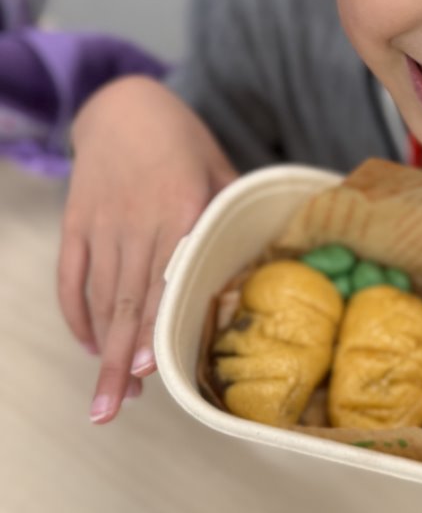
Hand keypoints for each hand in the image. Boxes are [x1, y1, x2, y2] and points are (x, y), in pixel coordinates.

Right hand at [58, 76, 236, 424]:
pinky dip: (78, 316)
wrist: (123, 105)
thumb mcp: (220, 169)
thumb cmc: (184, 142)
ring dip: (103, 349)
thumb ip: (233, 217)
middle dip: (121, 359)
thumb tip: (259, 267)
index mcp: (181, 206)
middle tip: (115, 408)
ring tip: (109, 397)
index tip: (148, 367)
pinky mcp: (76, 223)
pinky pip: (71, 278)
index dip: (155, 323)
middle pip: (127, 300)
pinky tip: (91, 347)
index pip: (166, 276)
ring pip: (100, 297)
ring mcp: (101, 223)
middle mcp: (137, 219)